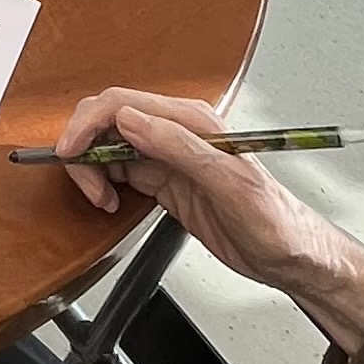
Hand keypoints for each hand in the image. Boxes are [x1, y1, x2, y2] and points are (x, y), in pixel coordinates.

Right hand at [53, 88, 363, 353]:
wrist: (294, 258)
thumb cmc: (278, 222)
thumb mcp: (231, 185)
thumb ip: (180, 148)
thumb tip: (132, 121)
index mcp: (194, 122)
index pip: (124, 104)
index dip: (88, 123)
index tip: (69, 151)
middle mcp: (178, 134)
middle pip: (109, 121)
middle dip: (84, 147)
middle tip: (84, 182)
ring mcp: (170, 158)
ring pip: (109, 146)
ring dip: (92, 168)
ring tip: (100, 199)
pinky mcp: (166, 181)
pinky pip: (119, 170)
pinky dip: (103, 183)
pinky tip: (109, 201)